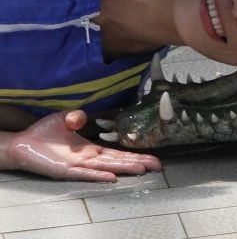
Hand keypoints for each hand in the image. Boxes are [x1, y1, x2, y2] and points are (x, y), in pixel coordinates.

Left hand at [6, 110, 160, 181]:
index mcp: (91, 149)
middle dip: (138, 163)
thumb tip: (84, 117)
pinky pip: (85, 173)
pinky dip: (98, 176)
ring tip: (142, 169)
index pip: (118, 153)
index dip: (135, 154)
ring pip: (106, 167)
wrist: (21, 144)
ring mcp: (78, 165)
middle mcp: (89, 159)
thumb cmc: (44, 134)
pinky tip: (111, 178)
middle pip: (118, 161)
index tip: (151, 156)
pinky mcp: (65, 170)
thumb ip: (77, 117)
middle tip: (158, 166)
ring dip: (124, 169)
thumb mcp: (64, 119)